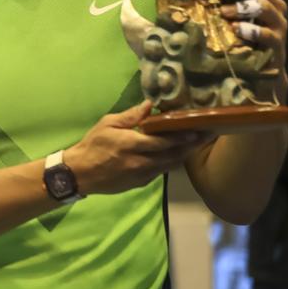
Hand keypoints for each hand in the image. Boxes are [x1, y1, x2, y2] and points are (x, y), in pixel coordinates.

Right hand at [64, 101, 206, 194]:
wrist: (80, 173)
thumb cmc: (93, 145)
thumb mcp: (107, 124)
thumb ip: (130, 116)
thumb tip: (150, 105)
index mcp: (133, 144)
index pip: (164, 141)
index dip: (183, 136)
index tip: (198, 130)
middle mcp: (141, 161)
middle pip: (173, 154)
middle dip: (191, 145)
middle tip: (207, 136)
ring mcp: (142, 175)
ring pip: (170, 165)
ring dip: (183, 155)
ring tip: (196, 145)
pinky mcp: (141, 183)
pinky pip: (161, 172)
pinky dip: (170, 163)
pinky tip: (176, 155)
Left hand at [219, 0, 287, 98]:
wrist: (256, 76)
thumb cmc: (235, 43)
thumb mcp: (226, 20)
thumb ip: (217, 4)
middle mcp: (275, 9)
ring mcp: (278, 27)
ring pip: (267, 7)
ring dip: (244, 6)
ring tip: (224, 11)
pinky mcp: (277, 45)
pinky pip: (268, 34)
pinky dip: (252, 30)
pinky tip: (236, 30)